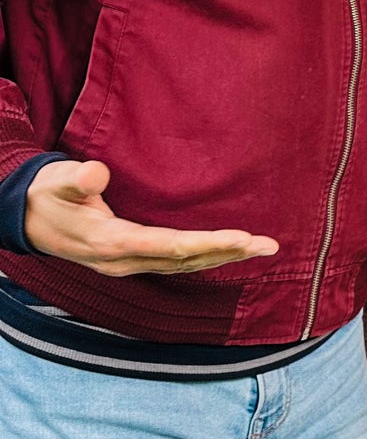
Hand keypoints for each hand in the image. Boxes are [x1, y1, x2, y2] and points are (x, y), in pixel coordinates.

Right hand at [24, 160, 277, 276]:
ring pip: (184, 265)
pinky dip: (206, 257)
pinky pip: (177, 262)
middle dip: (227, 252)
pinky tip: (231, 252)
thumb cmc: (46, 195)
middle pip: (185, 260)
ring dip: (224, 257)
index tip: (241, 237)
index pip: (167, 246)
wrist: (26, 219)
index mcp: (109, 242)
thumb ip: (76, 179)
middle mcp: (124, 260)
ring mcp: (129, 264)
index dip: (206, 243)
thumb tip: (96, 173)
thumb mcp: (55, 181)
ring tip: (262, 248)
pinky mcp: (133, 260)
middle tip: (268, 245)